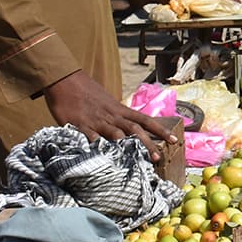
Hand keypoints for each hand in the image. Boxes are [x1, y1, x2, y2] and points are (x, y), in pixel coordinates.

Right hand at [43, 70, 179, 161]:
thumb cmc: (88, 93)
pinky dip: (96, 144)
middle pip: (134, 129)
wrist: (66, 80)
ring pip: (115, 133)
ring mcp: (97, 120)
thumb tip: (132, 129)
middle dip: (147, 144)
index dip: (161, 130)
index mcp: (120, 110)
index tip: (174, 141)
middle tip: (158, 158)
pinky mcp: (80, 124)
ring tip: (135, 160)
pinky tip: (102, 154)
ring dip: (126, 146)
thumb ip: (119, 116)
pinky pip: (89, 135)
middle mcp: (112, 115)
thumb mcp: (108, 103)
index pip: (145, 120)